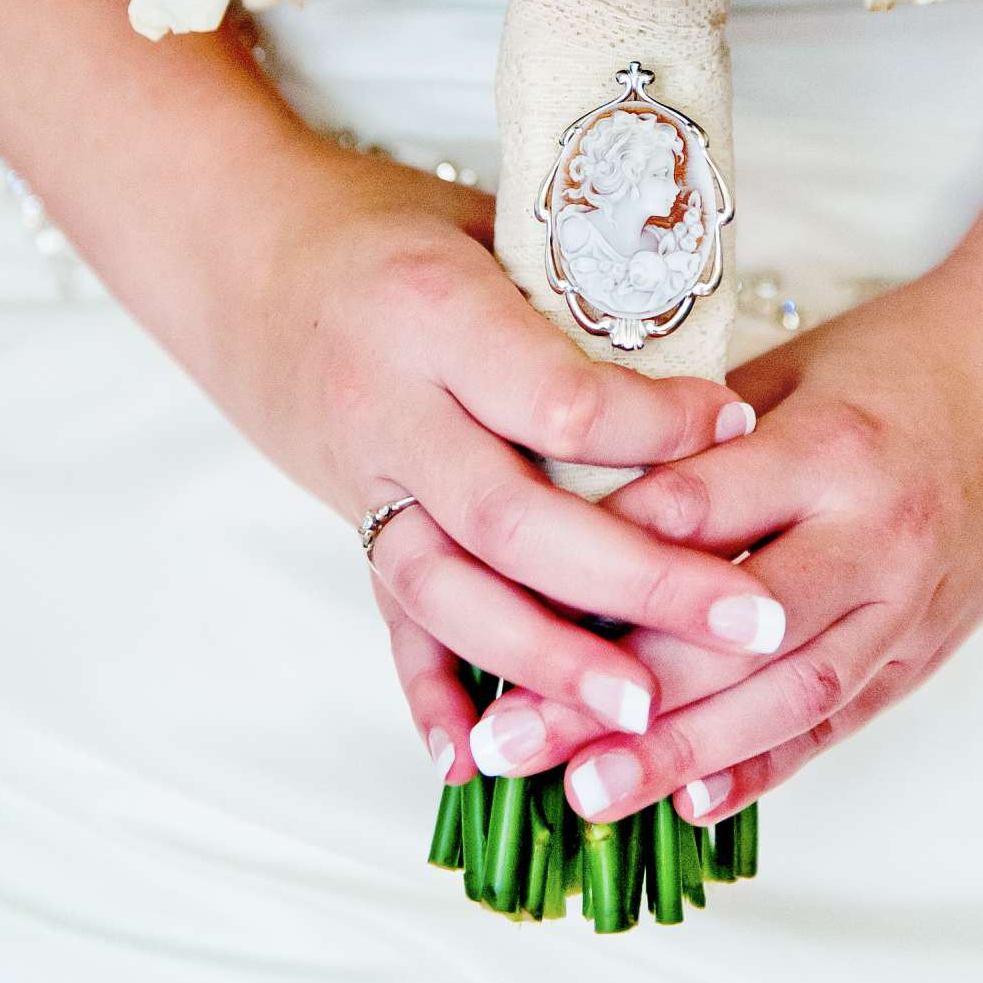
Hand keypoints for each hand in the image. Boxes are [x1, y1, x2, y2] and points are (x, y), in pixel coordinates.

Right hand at [214, 144, 782, 778]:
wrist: (235, 249)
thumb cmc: (380, 221)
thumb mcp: (485, 220)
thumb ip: (578, 291)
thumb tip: (700, 350)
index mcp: (433, 314)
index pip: (560, 398)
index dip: (659, 424)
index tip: (738, 423)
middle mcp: (389, 409)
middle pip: (517, 519)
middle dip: (639, 583)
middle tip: (747, 620)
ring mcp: (360, 479)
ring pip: (450, 591)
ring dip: (548, 662)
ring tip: (642, 714)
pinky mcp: (348, 523)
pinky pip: (389, 619)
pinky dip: (428, 693)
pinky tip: (478, 761)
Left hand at [459, 262, 982, 822]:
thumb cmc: (899, 355)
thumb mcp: (791, 366)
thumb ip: (695, 436)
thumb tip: (570, 495)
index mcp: (829, 448)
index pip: (693, 514)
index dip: (595, 558)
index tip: (502, 599)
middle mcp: (873, 538)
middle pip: (727, 635)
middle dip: (612, 692)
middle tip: (511, 736)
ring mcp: (907, 607)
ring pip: (782, 701)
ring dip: (678, 756)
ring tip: (582, 794)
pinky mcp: (924, 650)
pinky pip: (837, 721)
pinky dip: (763, 767)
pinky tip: (690, 802)